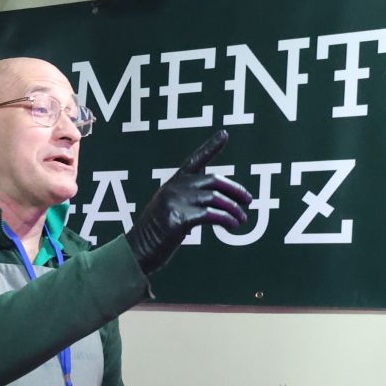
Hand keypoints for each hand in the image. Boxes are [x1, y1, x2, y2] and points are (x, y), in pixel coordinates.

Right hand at [125, 130, 250, 274]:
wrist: (136, 252)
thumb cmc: (156, 235)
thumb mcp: (171, 211)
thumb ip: (190, 201)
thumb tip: (220, 204)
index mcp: (172, 183)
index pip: (195, 161)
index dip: (211, 147)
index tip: (224, 134)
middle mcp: (174, 187)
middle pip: (214, 181)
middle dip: (235, 190)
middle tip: (249, 201)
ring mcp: (175, 201)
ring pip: (215, 198)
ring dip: (234, 210)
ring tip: (242, 220)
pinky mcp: (178, 218)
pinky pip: (211, 215)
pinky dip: (226, 219)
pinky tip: (233, 226)